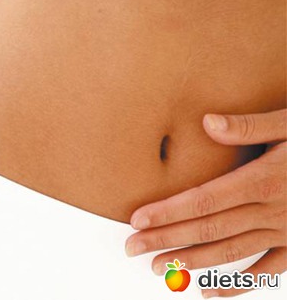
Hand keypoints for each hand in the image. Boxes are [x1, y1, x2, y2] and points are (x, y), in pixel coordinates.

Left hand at [125, 109, 285, 296]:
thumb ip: (250, 126)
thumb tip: (208, 122)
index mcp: (264, 180)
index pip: (204, 200)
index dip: (169, 212)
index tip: (138, 221)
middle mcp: (272, 211)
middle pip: (209, 229)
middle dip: (168, 240)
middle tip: (133, 250)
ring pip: (231, 253)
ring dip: (192, 263)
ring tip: (158, 269)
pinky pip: (266, 271)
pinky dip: (237, 283)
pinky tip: (208, 290)